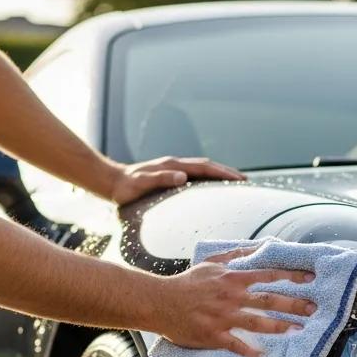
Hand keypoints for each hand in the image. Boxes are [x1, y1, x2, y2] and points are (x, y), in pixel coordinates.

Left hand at [110, 156, 244, 203]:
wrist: (111, 182)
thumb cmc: (125, 187)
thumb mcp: (141, 183)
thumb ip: (161, 179)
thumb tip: (183, 177)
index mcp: (173, 166)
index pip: (205, 167)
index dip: (224, 173)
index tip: (240, 179)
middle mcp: (176, 165)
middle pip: (208, 167)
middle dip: (228, 173)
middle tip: (245, 183)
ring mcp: (174, 170)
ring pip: (203, 171)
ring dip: (219, 176)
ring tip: (235, 186)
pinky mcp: (170, 177)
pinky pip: (195, 178)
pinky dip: (207, 181)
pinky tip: (212, 191)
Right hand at [146, 247, 316, 356]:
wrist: (160, 302)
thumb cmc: (186, 283)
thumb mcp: (211, 261)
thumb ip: (235, 254)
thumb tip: (258, 247)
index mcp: (232, 278)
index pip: (268, 274)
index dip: (291, 276)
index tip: (310, 279)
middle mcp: (232, 297)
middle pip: (269, 300)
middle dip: (294, 304)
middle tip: (313, 309)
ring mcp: (223, 317)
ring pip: (257, 322)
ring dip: (279, 326)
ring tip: (297, 330)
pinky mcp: (214, 335)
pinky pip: (236, 344)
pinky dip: (250, 350)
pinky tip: (264, 355)